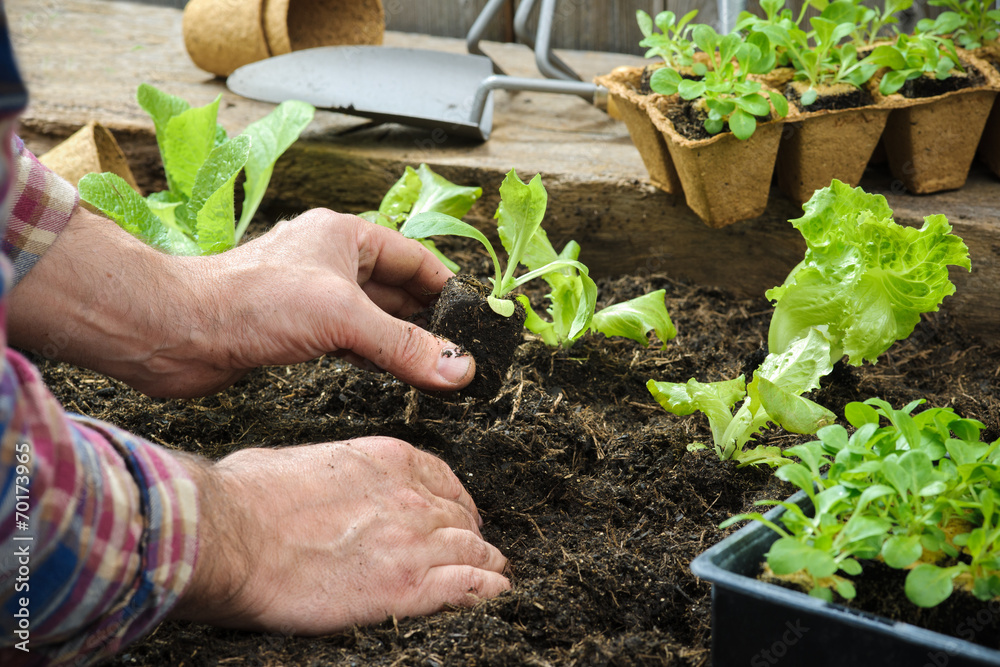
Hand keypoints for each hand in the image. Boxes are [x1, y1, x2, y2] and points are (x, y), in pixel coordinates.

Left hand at [8, 207, 474, 396]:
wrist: (177, 332)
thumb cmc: (251, 302)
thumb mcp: (343, 317)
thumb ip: (405, 344)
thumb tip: (460, 368)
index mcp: (345, 235)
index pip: (415, 258)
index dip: (447, 287)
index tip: (475, 320)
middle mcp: (330, 261)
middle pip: (398, 290)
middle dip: (430, 319)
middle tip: (463, 352)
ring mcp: (313, 297)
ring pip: (374, 318)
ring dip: (402, 341)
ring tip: (438, 368)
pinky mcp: (295, 331)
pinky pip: (349, 342)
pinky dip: (374, 357)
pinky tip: (392, 375)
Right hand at [170, 437, 509, 632]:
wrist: (228, 535)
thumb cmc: (245, 497)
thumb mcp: (295, 460)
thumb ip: (327, 471)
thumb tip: (317, 483)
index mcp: (385, 459)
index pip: (443, 479)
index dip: (456, 501)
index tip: (457, 515)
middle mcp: (408, 496)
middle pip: (461, 517)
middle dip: (469, 534)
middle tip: (473, 550)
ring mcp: (412, 541)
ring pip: (473, 551)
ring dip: (486, 563)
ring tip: (494, 575)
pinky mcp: (405, 587)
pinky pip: (467, 587)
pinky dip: (485, 591)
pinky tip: (493, 594)